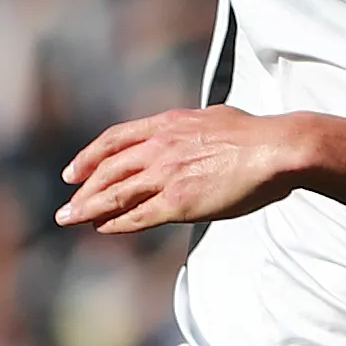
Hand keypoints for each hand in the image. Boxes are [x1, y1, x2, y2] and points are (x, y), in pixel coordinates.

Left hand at [57, 107, 311, 234]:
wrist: (278, 149)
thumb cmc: (257, 135)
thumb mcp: (215, 117)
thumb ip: (195, 125)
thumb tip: (196, 126)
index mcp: (168, 125)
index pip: (115, 140)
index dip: (89, 156)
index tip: (74, 171)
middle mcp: (159, 148)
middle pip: (107, 170)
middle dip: (83, 189)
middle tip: (67, 205)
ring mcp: (166, 175)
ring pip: (114, 194)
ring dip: (88, 209)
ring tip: (70, 219)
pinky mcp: (178, 202)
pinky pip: (136, 216)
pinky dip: (116, 224)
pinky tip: (104, 229)